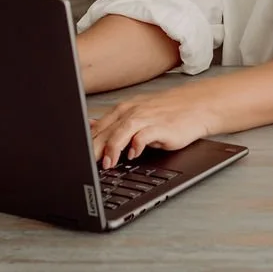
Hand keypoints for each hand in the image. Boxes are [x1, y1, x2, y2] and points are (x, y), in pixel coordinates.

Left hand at [89, 83, 220, 167]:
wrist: (197, 105)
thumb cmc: (168, 112)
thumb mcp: (137, 114)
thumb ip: (114, 122)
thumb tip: (89, 126)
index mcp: (123, 110)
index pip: (97, 128)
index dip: (85, 144)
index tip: (75, 159)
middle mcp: (132, 112)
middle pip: (105, 131)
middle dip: (92, 149)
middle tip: (83, 165)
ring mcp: (146, 118)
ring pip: (121, 131)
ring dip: (112, 148)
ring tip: (106, 164)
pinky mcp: (161, 126)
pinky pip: (144, 135)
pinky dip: (136, 145)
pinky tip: (132, 154)